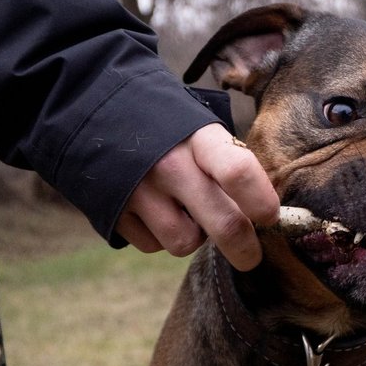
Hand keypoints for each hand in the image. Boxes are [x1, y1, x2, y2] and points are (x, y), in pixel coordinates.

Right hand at [115, 123, 279, 269]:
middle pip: (224, 224)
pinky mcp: (114, 212)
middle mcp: (170, 165)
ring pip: (186, 244)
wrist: (96, 110)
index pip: (238, 172)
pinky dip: (161, 238)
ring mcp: (139, 191)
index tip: (270, 216)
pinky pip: (154, 246)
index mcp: (200, 138)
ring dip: (194, 238)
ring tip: (186, 212)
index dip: (261, 202)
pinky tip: (156, 213)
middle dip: (245, 249)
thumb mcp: (201, 131)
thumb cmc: (169, 129)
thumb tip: (264, 213)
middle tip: (251, 256)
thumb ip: (229, 165)